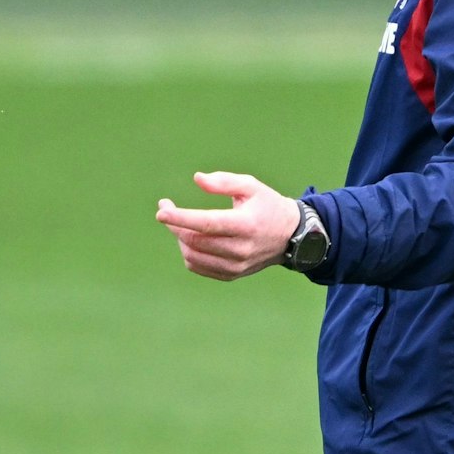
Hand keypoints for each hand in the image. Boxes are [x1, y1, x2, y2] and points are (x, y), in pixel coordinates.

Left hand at [155, 171, 302, 280]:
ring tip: (181, 223)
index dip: (181, 218)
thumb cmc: (268, 206)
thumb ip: (224, 181)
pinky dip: (188, 252)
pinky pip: (198, 267)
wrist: (292, 236)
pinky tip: (191, 238)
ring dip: (179, 238)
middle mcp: (241, 248)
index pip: (207, 224)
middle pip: (195, 240)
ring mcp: (237, 265)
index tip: (162, 211)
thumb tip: (197, 179)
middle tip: (166, 209)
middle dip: (174, 224)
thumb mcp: (251, 186)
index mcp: (246, 224)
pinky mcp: (232, 274)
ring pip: (192, 256)